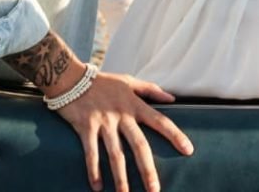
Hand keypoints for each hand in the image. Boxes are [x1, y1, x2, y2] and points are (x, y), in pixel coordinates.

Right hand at [48, 66, 191, 191]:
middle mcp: (121, 115)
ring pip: (115, 154)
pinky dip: (93, 170)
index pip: (160, 121)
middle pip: (139, 145)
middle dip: (147, 170)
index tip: (188, 150)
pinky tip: (97, 187)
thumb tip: (173, 97)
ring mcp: (103, 122)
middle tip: (155, 190)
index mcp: (134, 105)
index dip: (175, 135)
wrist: (70, 77)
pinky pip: (90, 152)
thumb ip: (150, 90)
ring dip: (120, 177)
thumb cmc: (102, 81)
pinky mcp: (85, 127)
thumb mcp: (128, 81)